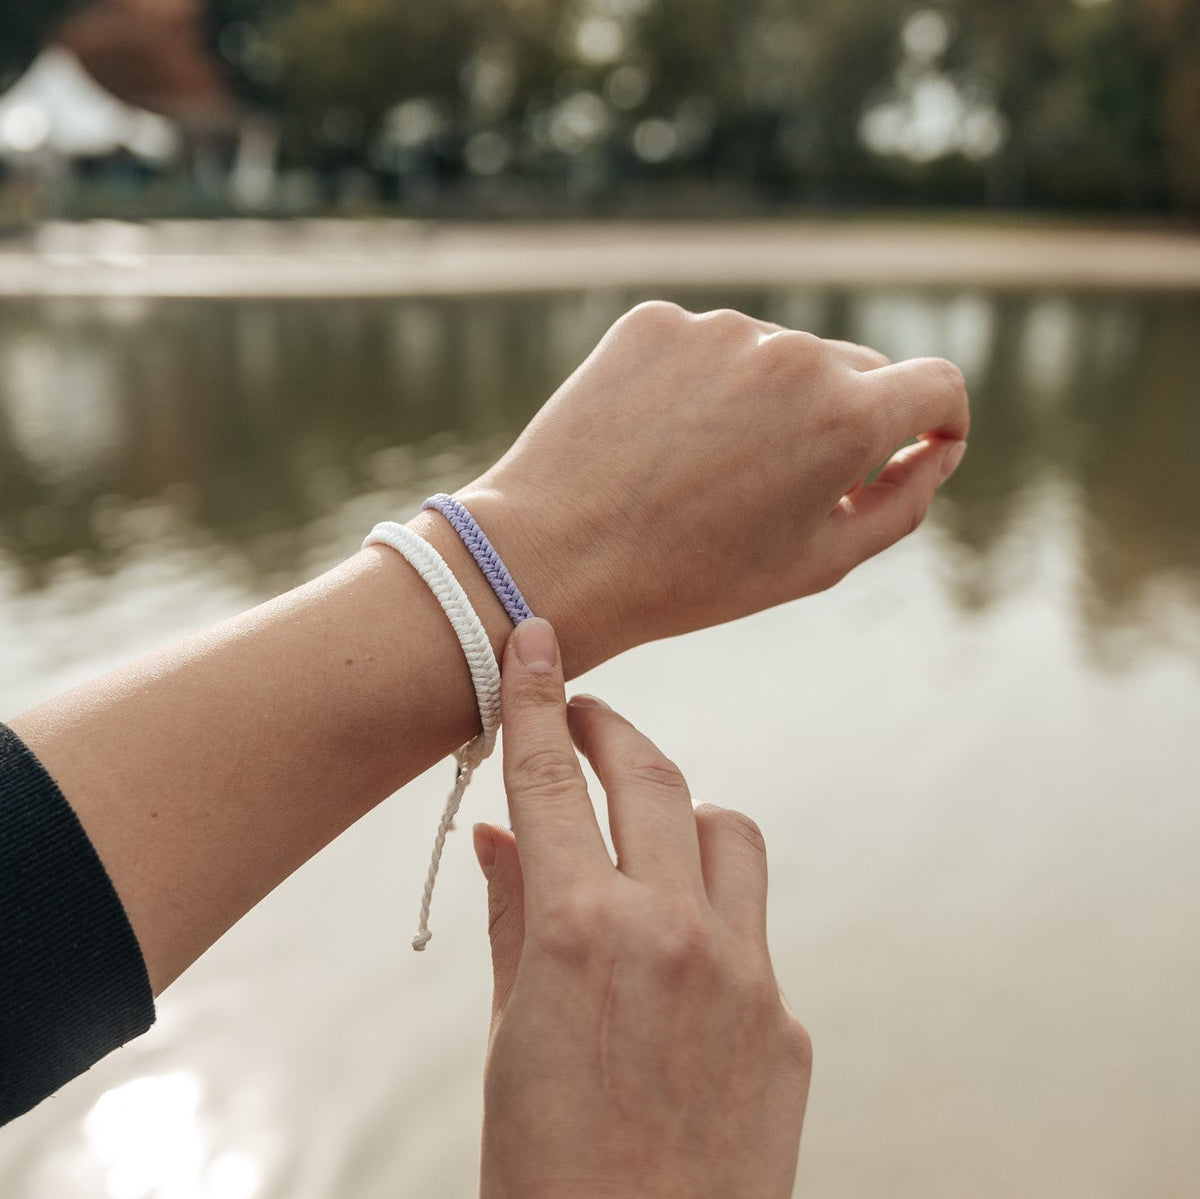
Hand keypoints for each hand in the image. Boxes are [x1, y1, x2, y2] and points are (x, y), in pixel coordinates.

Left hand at [457, 302, 968, 673]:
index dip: (937, 419)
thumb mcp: (818, 562)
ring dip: (764, 402)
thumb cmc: (692, 578)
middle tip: (784, 486)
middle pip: (854, 370)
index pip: (937, 384)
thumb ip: (902, 502)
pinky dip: (701, 385)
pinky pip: (706, 347)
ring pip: (774, 357)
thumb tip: (939, 449)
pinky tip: (662, 439)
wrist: (555, 557)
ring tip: (703, 471)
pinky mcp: (653, 322)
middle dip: (842, 421)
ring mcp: (717, 330)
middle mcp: (790, 354)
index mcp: (845, 418)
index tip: (920, 442)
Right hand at [475, 619, 810, 1198]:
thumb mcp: (505, 1038)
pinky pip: (752, 925)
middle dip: (614, 730)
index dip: (540, 700)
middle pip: (654, 778)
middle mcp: (674, 933)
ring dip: (680, 813)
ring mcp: (745, 973)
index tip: (537, 640)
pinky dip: (710, 911)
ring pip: (726, 830)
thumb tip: (496, 837)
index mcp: (580, 933)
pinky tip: (676, 958)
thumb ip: (512, 919)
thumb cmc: (545, 1167)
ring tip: (641, 835)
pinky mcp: (787, 1019)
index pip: (552, 781)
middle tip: (588, 716)